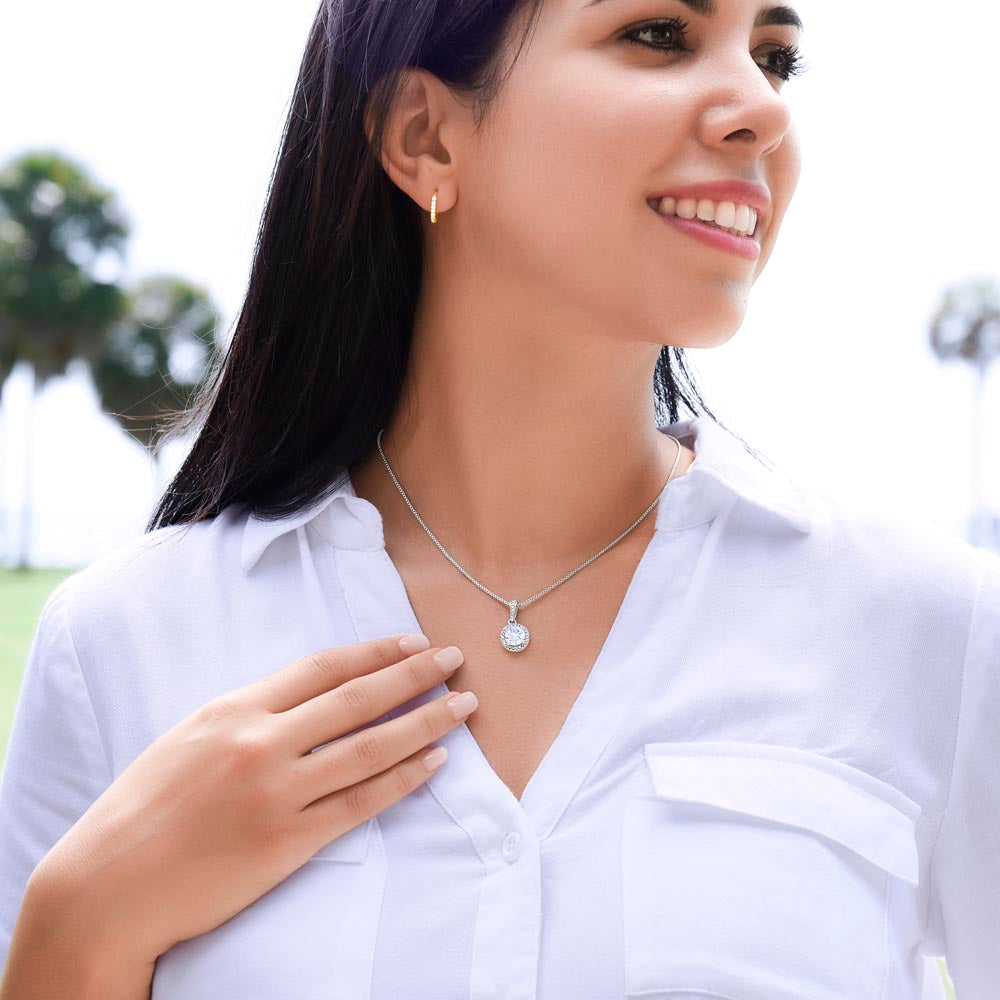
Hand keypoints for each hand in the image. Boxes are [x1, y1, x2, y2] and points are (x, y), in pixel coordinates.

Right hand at [32, 634, 474, 961]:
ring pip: (371, 748)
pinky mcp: (289, 842)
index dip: (375, 652)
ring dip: (425, 723)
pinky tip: (434, 763)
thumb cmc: (143, 806)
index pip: (323, 668)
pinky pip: (362, 803)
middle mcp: (262, 743)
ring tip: (463, 708)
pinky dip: (403, 779)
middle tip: (456, 660)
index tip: (413, 642)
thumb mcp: (190, 737)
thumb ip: (250, 713)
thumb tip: (310, 696)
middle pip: (358, 699)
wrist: (109, 885)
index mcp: (235, 709)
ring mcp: (278, 794)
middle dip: (414, 675)